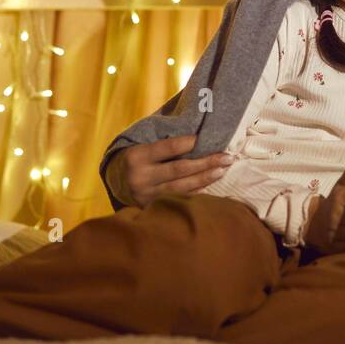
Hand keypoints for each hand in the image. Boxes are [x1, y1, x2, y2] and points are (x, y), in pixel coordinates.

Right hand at [107, 135, 231, 207]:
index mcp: (137, 156)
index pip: (166, 148)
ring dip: (206, 178)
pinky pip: (180, 198)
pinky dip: (198, 191)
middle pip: (179, 169)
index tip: (203, 139)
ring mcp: (147, 195)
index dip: (186, 143)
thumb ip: (164, 143)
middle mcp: (141, 177)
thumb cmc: (138, 157)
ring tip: (223, 169)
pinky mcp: (153, 207)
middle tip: (227, 157)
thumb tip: (198, 136)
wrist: (117, 182)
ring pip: (183, 186)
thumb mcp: (143, 145)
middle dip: (206, 163)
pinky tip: (211, 183)